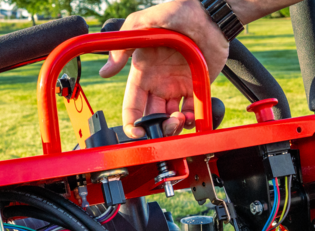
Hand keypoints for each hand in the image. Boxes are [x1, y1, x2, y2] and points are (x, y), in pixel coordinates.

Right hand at [98, 0, 230, 137]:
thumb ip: (123, 46)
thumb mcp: (143, 25)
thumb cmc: (176, 13)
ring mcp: (178, 87)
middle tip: (165, 125)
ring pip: (171, 118)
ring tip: (179, 119)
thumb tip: (105, 72)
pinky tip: (190, 117)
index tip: (137, 133)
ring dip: (173, 126)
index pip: (132, 105)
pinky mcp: (197, 88)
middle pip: (152, 117)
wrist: (209, 15)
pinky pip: (192, 111)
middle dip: (156, 128)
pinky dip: (191, 120)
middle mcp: (159, 83)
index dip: (132, 123)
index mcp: (143, 74)